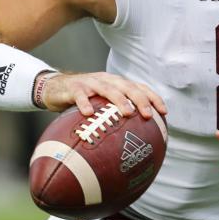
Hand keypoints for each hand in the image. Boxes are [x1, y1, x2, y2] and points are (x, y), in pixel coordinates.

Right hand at [41, 72, 167, 118]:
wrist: (55, 88)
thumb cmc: (84, 99)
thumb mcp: (102, 104)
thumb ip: (115, 115)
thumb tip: (134, 139)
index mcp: (116, 83)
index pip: (139, 87)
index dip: (153, 98)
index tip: (164, 112)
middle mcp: (106, 80)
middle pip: (127, 87)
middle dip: (140, 100)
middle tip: (148, 115)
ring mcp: (90, 82)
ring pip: (108, 89)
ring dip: (119, 100)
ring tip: (127, 113)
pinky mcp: (74, 88)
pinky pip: (80, 95)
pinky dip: (85, 103)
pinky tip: (89, 114)